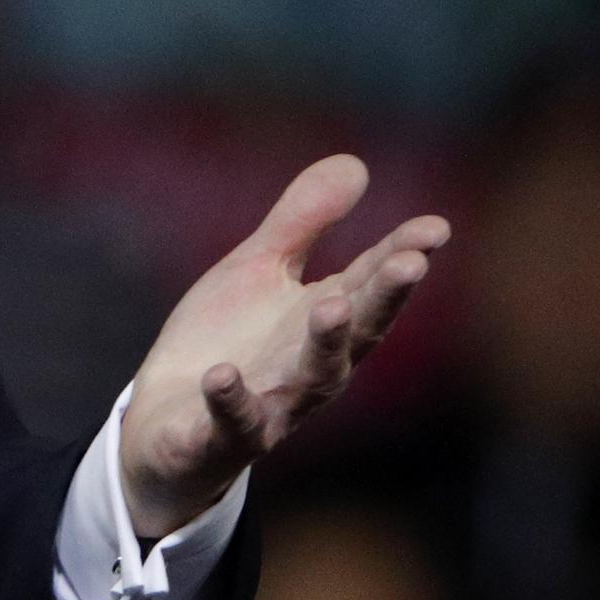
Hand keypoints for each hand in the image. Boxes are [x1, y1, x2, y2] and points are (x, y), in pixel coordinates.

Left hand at [120, 155, 448, 536]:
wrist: (166, 429)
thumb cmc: (226, 343)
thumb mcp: (259, 271)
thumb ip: (303, 223)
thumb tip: (356, 162)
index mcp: (322, 324)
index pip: (368, 286)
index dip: (400, 257)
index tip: (434, 227)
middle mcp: (309, 369)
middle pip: (355, 332)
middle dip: (382, 298)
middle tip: (409, 262)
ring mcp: (269, 406)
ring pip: (309, 380)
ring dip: (324, 345)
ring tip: (332, 305)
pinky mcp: (218, 437)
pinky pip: (228, 423)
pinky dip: (227, 402)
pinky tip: (220, 375)